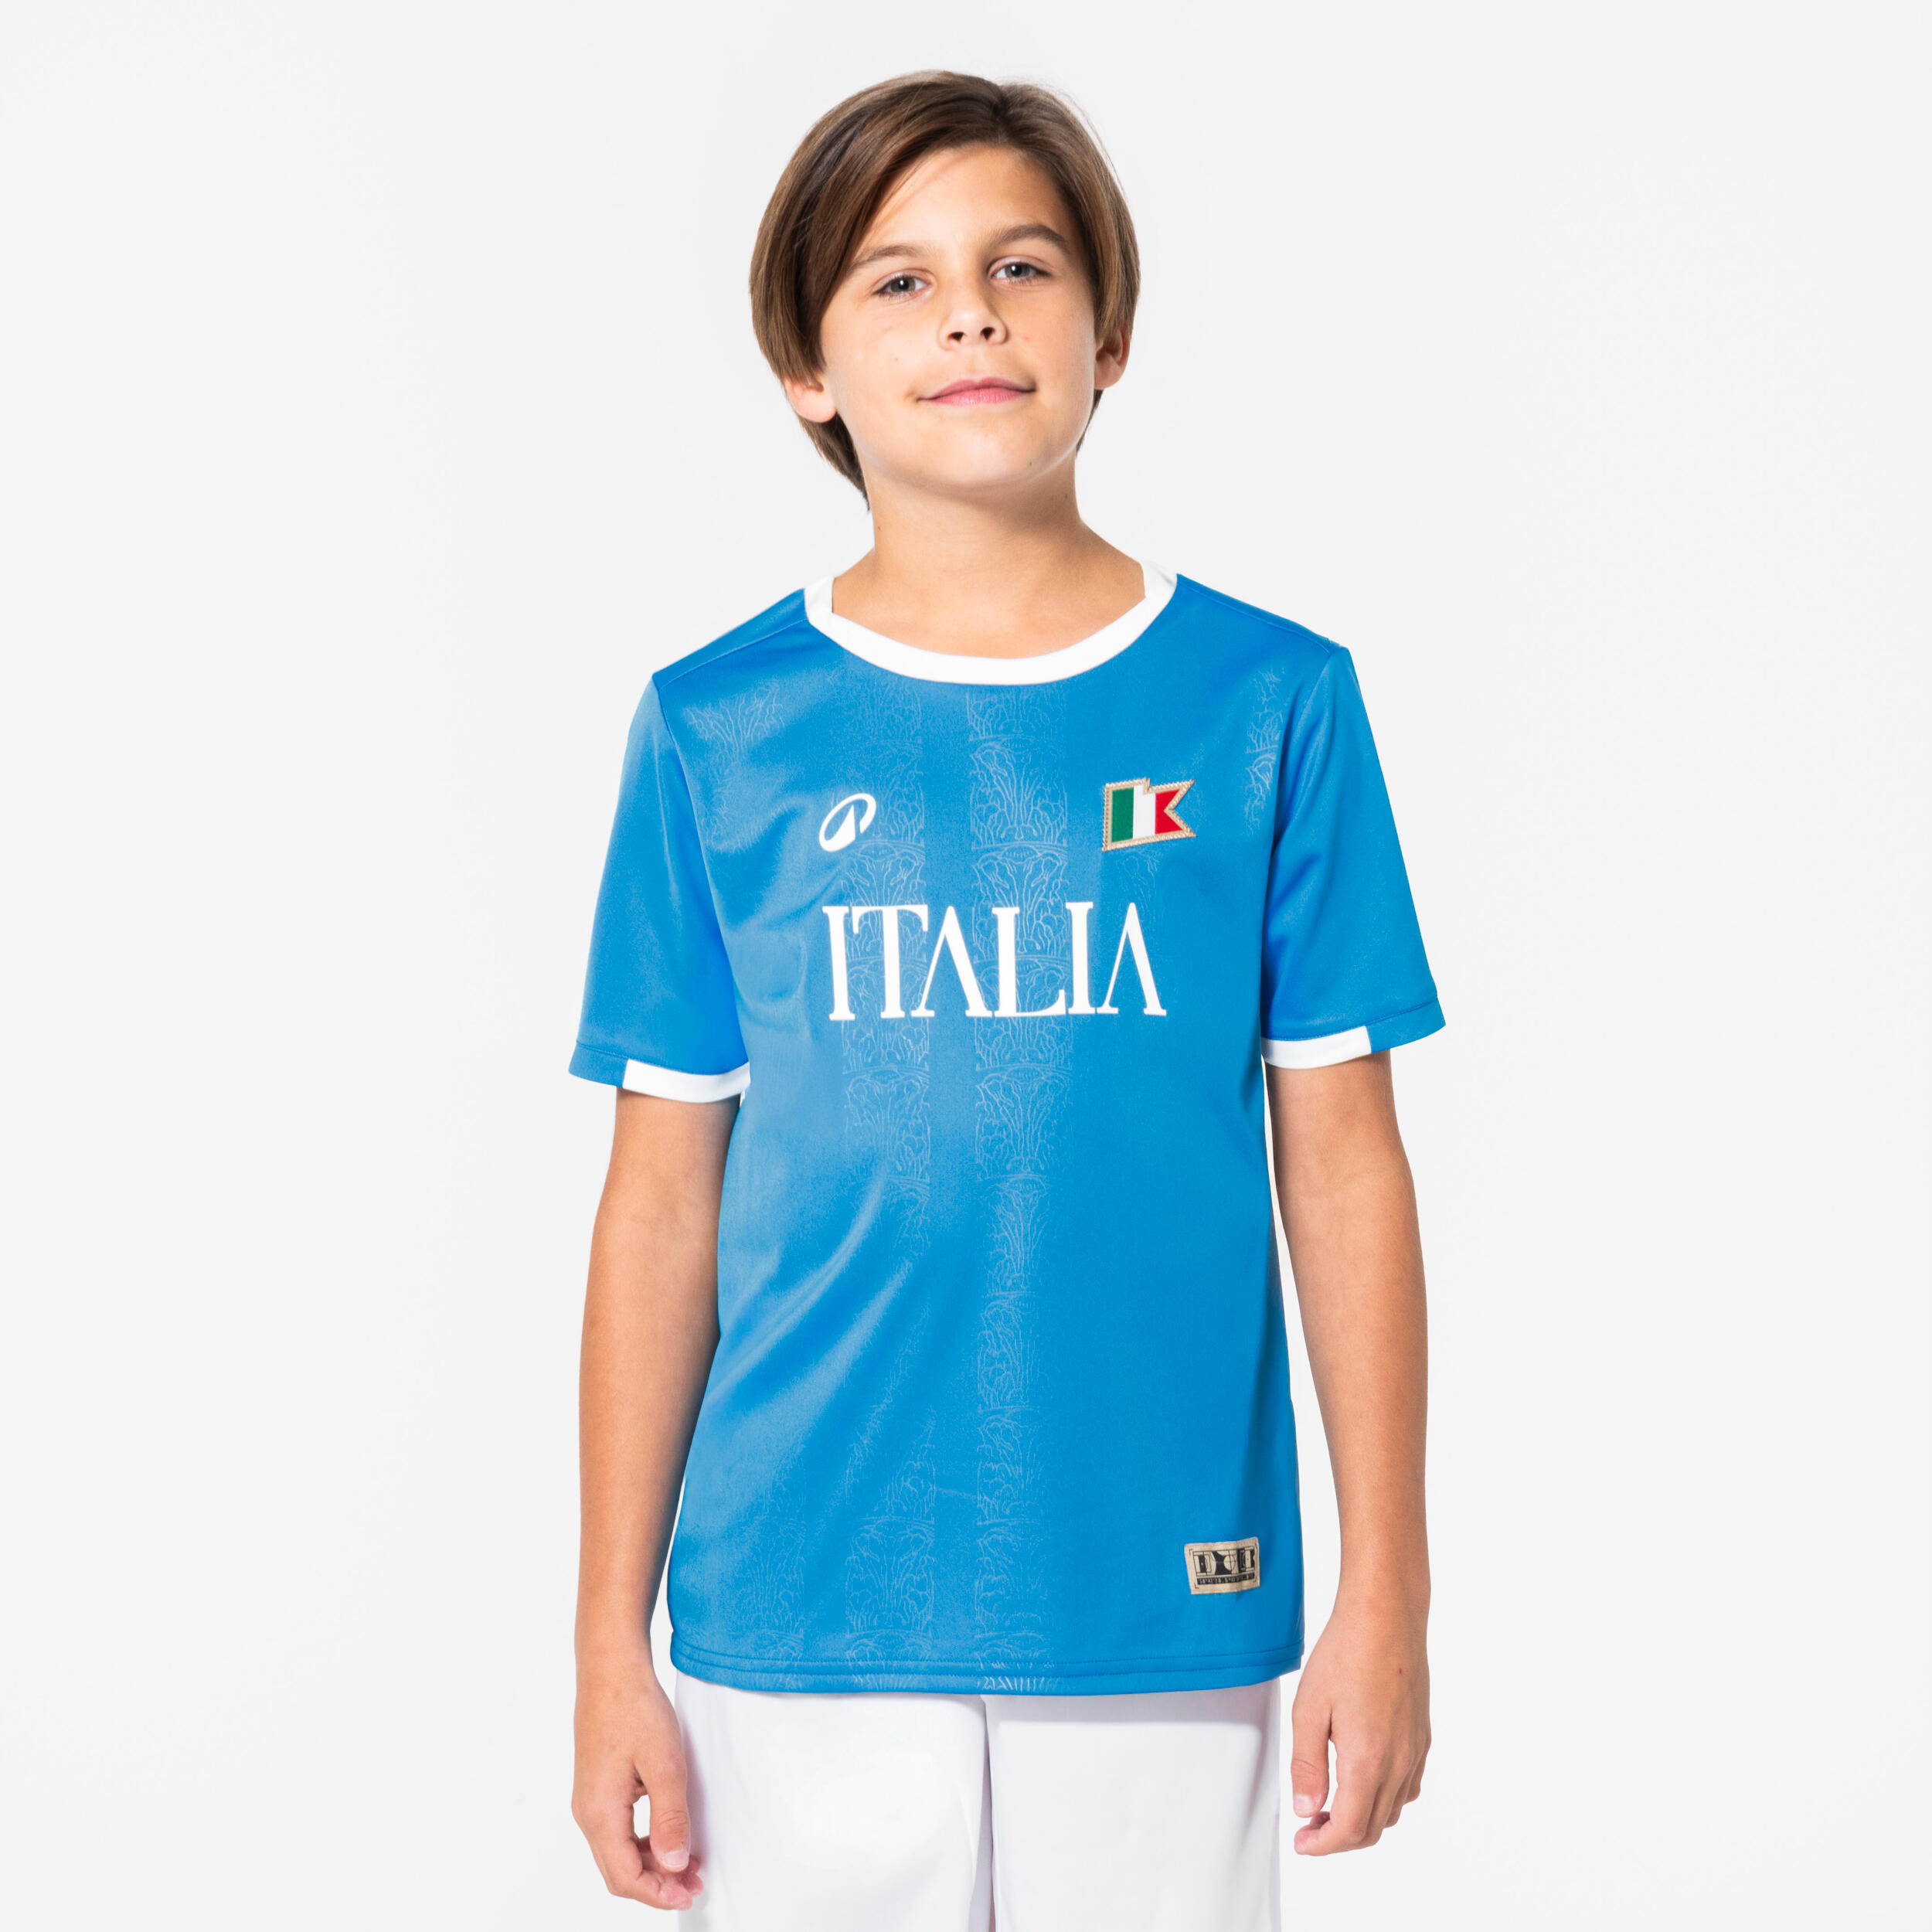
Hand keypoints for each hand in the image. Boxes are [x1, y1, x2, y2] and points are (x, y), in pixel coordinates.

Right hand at [572, 1644, 704, 1909]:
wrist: (611, 1668)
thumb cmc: (635, 1708)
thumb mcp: (665, 1764)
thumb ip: (670, 1818)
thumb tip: (674, 1865)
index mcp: (599, 1813)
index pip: (625, 1877)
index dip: (658, 1893)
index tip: (690, 1891)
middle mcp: (588, 1812)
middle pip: (618, 1871)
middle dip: (657, 1884)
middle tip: (695, 1882)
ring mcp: (589, 1799)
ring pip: (617, 1851)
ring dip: (651, 1863)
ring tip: (687, 1861)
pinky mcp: (597, 1786)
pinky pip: (617, 1830)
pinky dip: (642, 1841)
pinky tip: (667, 1834)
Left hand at [1288, 1592, 1429, 1853]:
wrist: (1386, 1617)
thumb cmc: (1345, 1654)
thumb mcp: (1309, 1709)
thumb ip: (1307, 1765)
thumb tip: (1307, 1810)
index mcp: (1367, 1761)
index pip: (1349, 1829)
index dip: (1322, 1846)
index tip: (1302, 1842)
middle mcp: (1398, 1763)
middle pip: (1372, 1828)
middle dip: (1338, 1839)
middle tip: (1309, 1827)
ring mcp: (1415, 1751)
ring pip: (1392, 1811)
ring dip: (1361, 1820)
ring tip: (1330, 1805)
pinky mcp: (1422, 1738)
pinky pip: (1408, 1787)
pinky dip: (1384, 1799)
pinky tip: (1362, 1780)